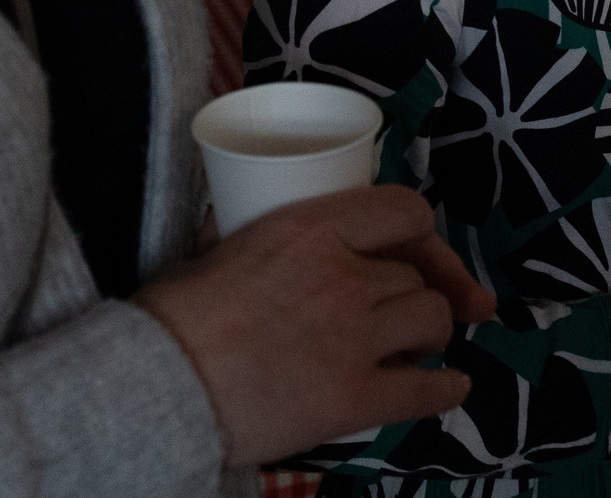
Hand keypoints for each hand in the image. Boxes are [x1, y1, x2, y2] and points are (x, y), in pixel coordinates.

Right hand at [134, 184, 497, 468]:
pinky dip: (445, 388)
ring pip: (430, 321)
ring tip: (416, 346)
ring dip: (428, 333)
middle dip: (414, 290)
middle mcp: (344, 276)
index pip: (404, 211)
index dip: (421, 233)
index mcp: (311, 228)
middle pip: (415, 274)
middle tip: (403, 310)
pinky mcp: (355, 398)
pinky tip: (450, 386)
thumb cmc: (174, 316)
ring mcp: (354, 339)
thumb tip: (244, 216)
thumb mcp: (216, 245)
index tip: (418, 249)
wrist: (160, 386)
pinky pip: (425, 390)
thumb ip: (250, 228)